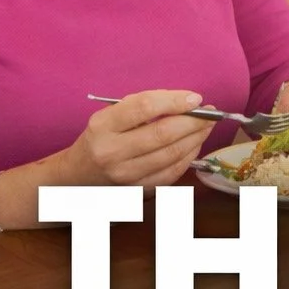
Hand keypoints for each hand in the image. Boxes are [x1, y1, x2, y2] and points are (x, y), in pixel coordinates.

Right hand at [63, 89, 215, 187]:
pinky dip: (189, 157)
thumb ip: (144, 106)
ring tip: (207, 126)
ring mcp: (125, 175)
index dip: (174, 101)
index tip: (196, 98)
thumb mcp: (110, 116)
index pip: (143, 107)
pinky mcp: (137, 191)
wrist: (78, 176)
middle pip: (163, 134)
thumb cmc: (101, 138)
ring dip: (196, 139)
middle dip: (194, 121)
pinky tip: (195, 144)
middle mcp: (111, 152)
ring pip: (172, 155)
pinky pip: (172, 173)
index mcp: (102, 126)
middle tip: (211, 113)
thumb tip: (187, 103)